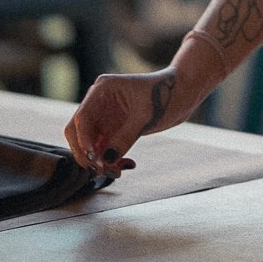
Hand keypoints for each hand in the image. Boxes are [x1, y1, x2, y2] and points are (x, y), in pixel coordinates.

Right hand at [63, 66, 183, 178]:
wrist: (183, 93)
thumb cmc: (167, 95)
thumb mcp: (146, 117)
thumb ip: (125, 137)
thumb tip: (106, 160)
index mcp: (103, 89)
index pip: (82, 118)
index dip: (84, 140)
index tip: (94, 159)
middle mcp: (99, 102)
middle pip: (79, 132)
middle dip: (87, 154)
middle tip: (102, 170)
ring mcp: (105, 116)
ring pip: (90, 144)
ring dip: (100, 160)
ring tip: (118, 172)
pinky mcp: (114, 128)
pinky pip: (104, 148)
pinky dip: (111, 159)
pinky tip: (127, 165)